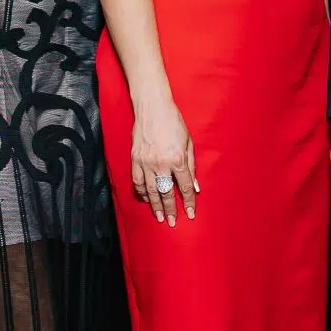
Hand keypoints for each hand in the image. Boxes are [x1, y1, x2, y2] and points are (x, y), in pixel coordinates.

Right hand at [130, 100, 198, 223]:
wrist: (152, 107)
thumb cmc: (173, 122)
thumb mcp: (188, 143)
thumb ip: (191, 166)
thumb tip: (194, 187)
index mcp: (177, 159)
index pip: (184, 187)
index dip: (188, 202)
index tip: (190, 214)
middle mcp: (161, 164)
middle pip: (166, 193)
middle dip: (170, 209)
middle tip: (172, 222)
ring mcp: (146, 163)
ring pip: (150, 190)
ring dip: (155, 206)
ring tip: (159, 217)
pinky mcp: (135, 159)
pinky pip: (138, 181)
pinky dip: (141, 192)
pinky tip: (145, 199)